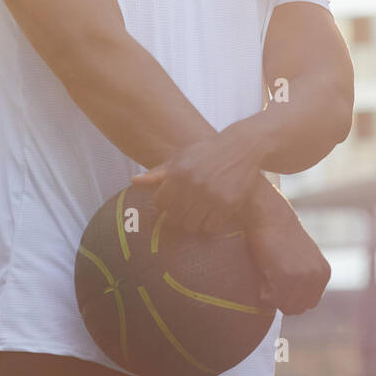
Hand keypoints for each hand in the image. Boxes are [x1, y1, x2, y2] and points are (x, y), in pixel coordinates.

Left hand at [130, 121, 267, 233]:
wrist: (242, 148)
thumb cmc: (207, 152)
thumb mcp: (182, 157)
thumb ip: (158, 172)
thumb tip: (134, 181)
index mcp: (179, 172)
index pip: (160, 203)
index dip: (164, 205)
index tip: (172, 202)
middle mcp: (194, 185)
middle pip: (174, 218)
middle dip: (177, 217)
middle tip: (184, 212)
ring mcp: (212, 195)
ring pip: (192, 225)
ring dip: (192, 223)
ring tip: (197, 215)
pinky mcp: (228, 204)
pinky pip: (211, 227)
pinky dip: (209, 225)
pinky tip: (212, 215)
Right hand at [244, 190, 331, 314]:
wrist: (270, 215)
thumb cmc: (281, 236)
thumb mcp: (303, 259)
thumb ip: (306, 280)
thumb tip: (299, 306)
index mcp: (324, 273)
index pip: (308, 304)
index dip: (291, 296)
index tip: (281, 279)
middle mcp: (317, 277)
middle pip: (296, 308)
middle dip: (281, 298)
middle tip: (272, 275)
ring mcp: (302, 277)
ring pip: (282, 306)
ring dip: (271, 294)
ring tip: (268, 271)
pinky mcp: (285, 276)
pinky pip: (269, 300)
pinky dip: (262, 290)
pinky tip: (264, 269)